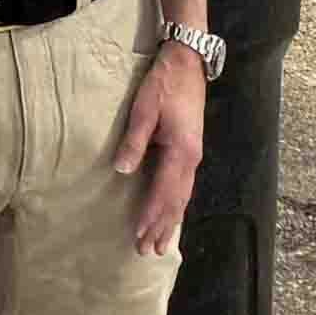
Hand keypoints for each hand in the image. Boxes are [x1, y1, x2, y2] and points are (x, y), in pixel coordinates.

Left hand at [111, 42, 208, 253]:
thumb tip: (122, 170)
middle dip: (162, 227)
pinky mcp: (191, 149)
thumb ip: (134, 141)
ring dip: (171, 220)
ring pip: (182, 196)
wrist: (188, 63)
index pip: (163, 191)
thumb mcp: (145, 110)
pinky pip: (184, 186)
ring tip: (162, 244)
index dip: (151, 214)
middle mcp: (191, 159)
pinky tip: (173, 214)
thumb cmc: (164, 84)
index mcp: (181, 151)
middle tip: (148, 251)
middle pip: (176, 200)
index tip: (139, 234)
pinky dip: (177, 205)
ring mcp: (194, 155)